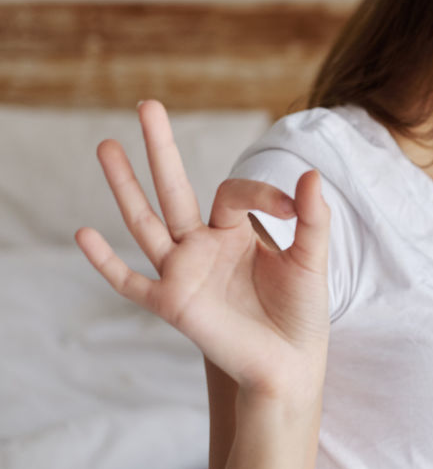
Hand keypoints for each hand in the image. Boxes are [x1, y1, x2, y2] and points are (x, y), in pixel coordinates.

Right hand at [74, 99, 330, 403]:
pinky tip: (83, 233)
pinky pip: (131, 281)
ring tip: (106, 145)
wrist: (290, 364)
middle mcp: (204, 245)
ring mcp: (183, 272)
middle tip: (147, 105)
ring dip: (126, 187)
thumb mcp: (312, 259)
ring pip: (147, 222)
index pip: (233, 193)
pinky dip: (107, 262)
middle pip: (174, 188)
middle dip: (161, 149)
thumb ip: (313, 218)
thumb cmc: (300, 311)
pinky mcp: (172, 303)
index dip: (265, 194)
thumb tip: (311, 172)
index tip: (293, 210)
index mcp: (236, 231)